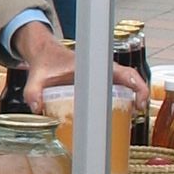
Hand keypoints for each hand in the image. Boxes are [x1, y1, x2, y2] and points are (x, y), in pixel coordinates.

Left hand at [11, 22, 148, 113]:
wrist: (44, 55)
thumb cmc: (46, 63)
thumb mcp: (38, 76)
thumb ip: (34, 91)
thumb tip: (37, 108)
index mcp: (93, 64)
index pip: (122, 71)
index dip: (136, 85)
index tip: (139, 100)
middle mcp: (102, 69)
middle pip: (130, 80)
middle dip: (140, 95)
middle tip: (137, 112)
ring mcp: (103, 76)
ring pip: (127, 86)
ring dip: (133, 100)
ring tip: (131, 118)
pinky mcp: (100, 83)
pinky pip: (118, 90)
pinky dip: (124, 102)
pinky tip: (122, 117)